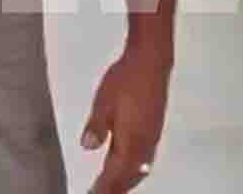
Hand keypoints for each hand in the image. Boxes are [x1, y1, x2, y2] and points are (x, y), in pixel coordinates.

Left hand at [81, 47, 170, 192]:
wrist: (151, 61)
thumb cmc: (126, 79)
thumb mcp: (103, 101)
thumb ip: (96, 126)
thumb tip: (87, 146)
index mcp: (130, 140)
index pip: (115, 173)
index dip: (104, 187)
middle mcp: (144, 143)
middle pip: (130, 176)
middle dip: (116, 189)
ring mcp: (152, 136)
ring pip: (140, 169)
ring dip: (127, 181)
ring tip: (115, 187)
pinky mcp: (155, 128)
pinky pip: (146, 158)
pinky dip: (136, 170)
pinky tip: (131, 165)